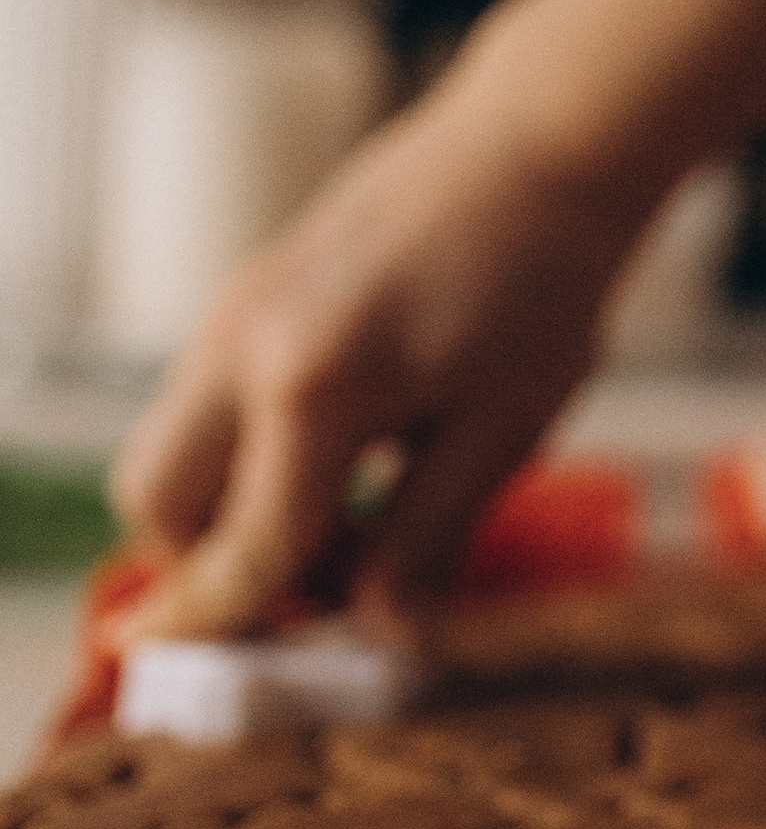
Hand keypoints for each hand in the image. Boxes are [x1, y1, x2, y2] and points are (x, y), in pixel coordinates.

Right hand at [109, 56, 659, 641]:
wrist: (545, 141)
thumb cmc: (544, 278)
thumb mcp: (505, 426)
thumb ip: (428, 537)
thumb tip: (377, 632)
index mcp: (310, 387)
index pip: (246, 554)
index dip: (238, 631)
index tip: (233, 687)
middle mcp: (243, 345)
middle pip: (158, 503)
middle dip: (213, 566)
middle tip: (321, 584)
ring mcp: (237, 308)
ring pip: (174, 449)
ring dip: (233, 506)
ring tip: (362, 509)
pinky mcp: (254, 289)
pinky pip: (213, 399)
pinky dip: (253, 449)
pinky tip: (365, 442)